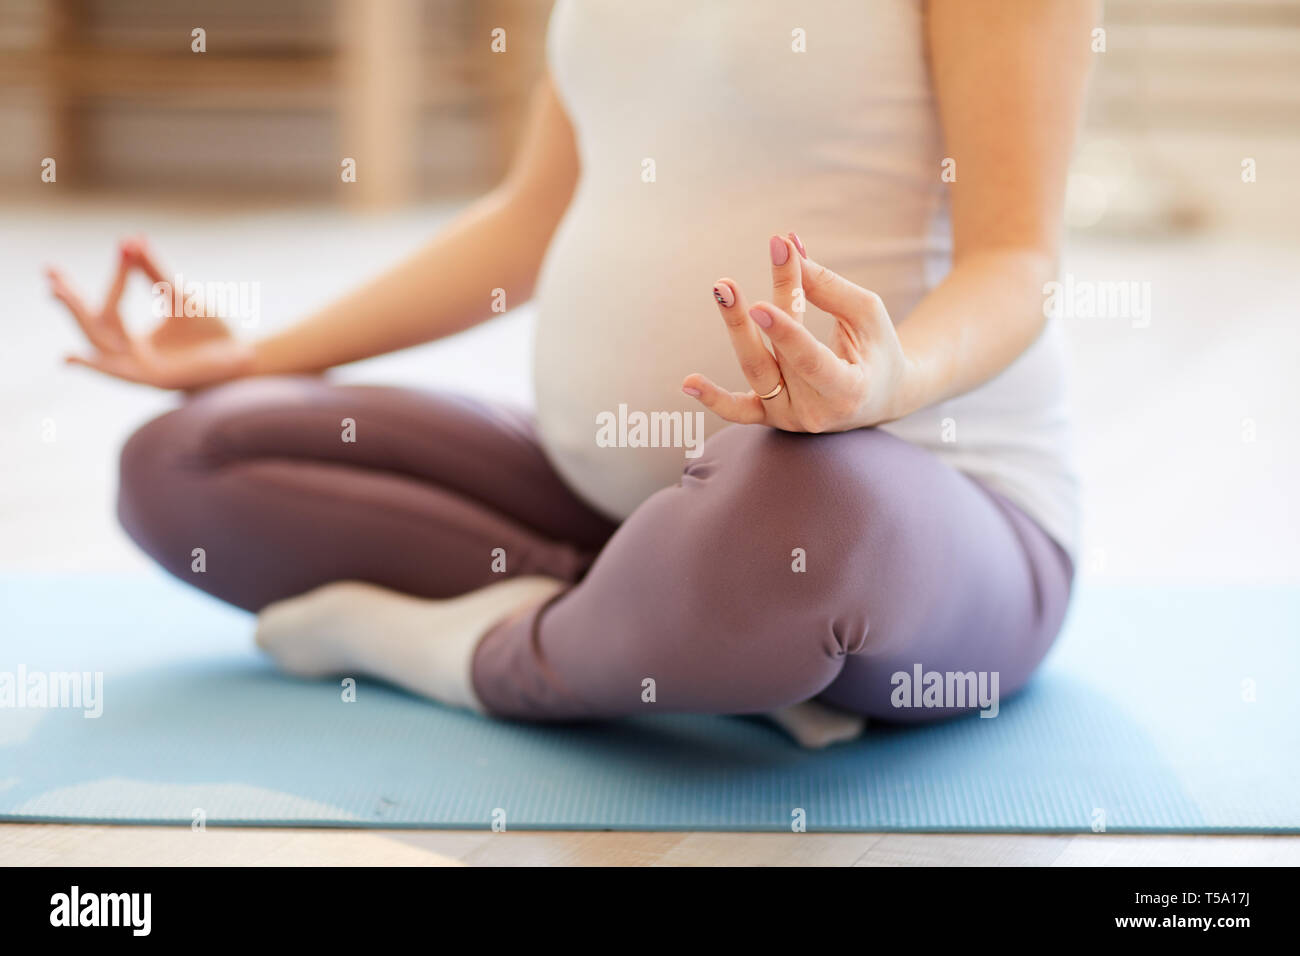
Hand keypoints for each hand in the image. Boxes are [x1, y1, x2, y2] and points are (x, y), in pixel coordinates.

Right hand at [48, 237, 251, 389]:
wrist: (241, 354)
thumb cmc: (210, 329)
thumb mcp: (178, 295)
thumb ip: (154, 271)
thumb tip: (131, 238)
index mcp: (131, 335)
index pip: (108, 304)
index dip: (112, 276)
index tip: (122, 245)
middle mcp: (128, 353)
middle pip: (90, 325)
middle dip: (71, 300)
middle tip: (51, 275)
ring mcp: (137, 368)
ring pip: (99, 342)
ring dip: (78, 317)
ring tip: (59, 292)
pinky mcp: (151, 381)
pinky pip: (116, 373)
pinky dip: (94, 366)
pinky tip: (69, 357)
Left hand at [682, 234, 915, 432]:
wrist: (879, 397)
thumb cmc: (877, 349)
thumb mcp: (865, 314)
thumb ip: (826, 286)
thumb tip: (786, 244)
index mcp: (848, 391)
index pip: (810, 361)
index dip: (785, 334)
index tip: (761, 304)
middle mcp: (814, 412)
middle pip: (776, 358)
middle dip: (751, 320)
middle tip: (725, 286)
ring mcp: (789, 417)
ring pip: (756, 372)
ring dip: (735, 331)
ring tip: (721, 291)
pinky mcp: (770, 416)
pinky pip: (738, 411)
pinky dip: (713, 399)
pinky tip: (687, 383)